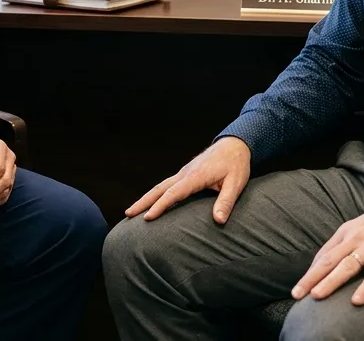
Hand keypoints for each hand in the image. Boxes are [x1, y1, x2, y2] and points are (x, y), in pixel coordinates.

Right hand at [125, 137, 251, 223]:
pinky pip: (166, 185)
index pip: (173, 193)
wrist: (235, 144)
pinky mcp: (185, 173)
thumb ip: (226, 202)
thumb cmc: (236, 164)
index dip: (160, 206)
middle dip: (143, 202)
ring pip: (160, 186)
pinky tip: (151, 202)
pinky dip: (155, 194)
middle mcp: (185, 173)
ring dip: (146, 198)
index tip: (147, 218)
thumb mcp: (235, 183)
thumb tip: (218, 221)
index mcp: (195, 176)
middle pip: (159, 189)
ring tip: (132, 210)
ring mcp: (183, 172)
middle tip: (127, 214)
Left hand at [291, 192, 363, 304]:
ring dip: (330, 282)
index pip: (324, 254)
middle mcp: (355, 239)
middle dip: (311, 278)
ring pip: (346, 267)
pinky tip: (356, 301)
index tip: (300, 286)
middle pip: (329, 261)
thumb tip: (328, 259)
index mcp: (346, 232)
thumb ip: (345, 242)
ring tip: (316, 296)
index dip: (311, 271)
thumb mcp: (360, 226)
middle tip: (297, 293)